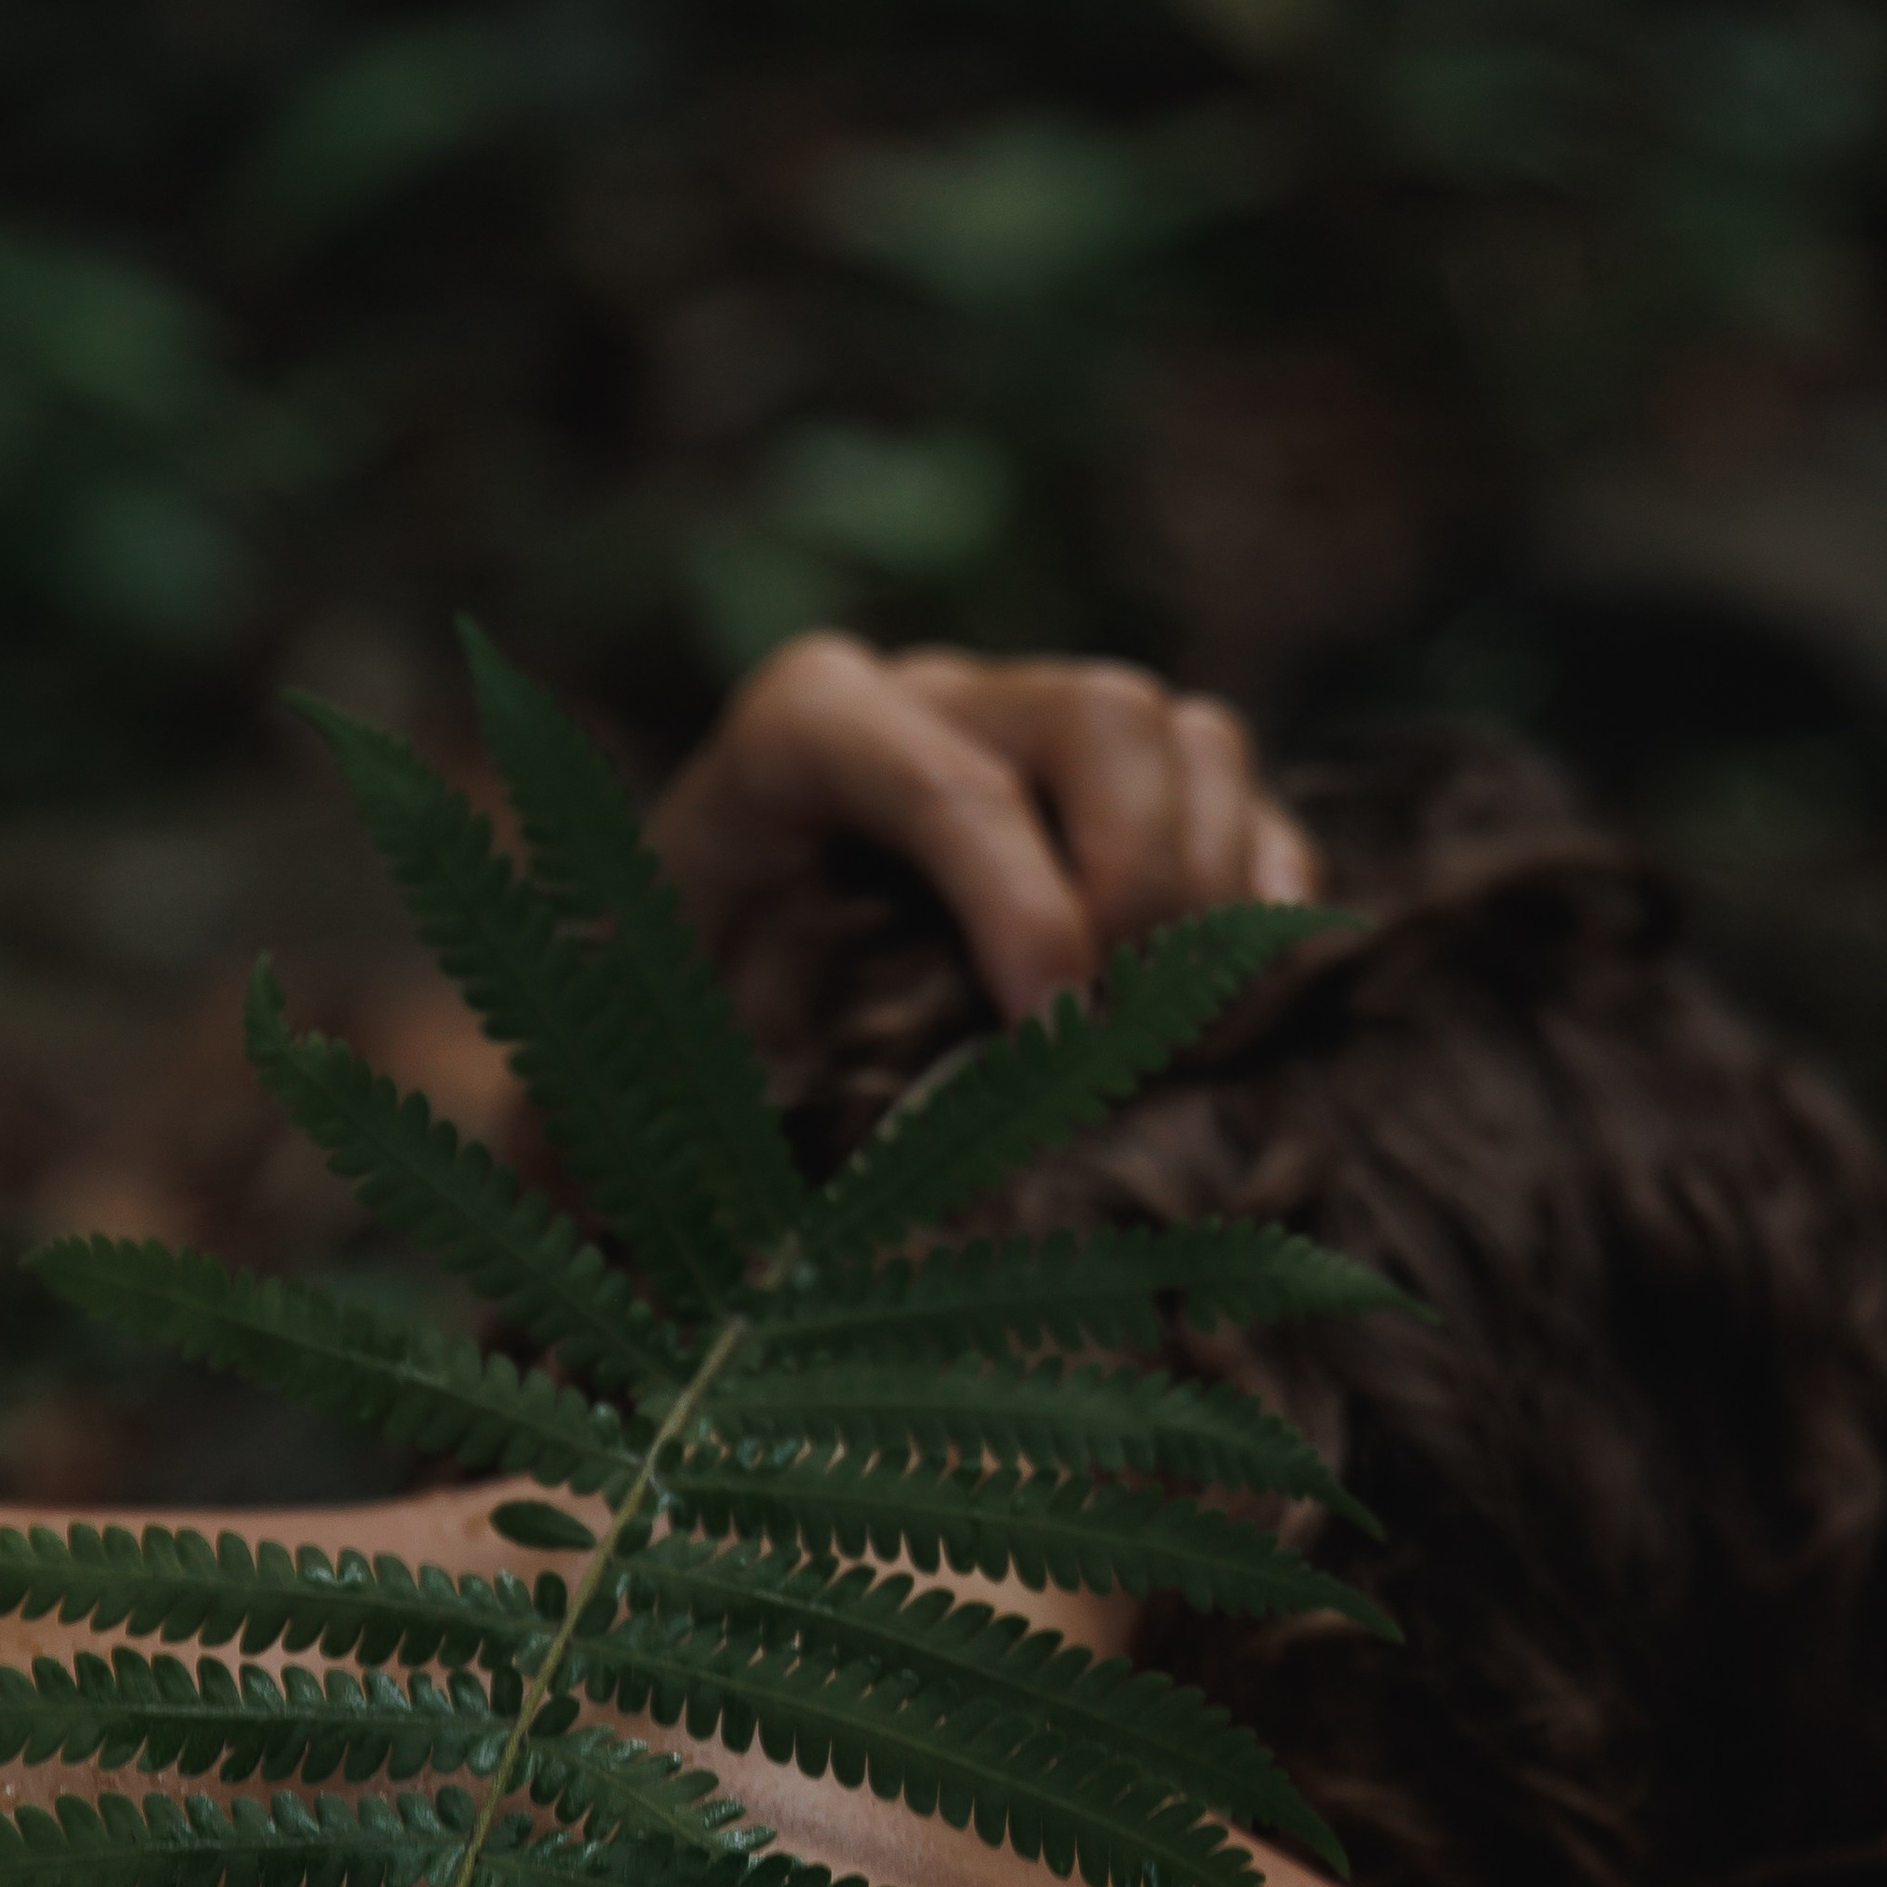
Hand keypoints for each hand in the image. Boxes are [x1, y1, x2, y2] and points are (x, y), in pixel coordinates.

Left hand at [649, 633, 1316, 1036]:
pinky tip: (1228, 1022)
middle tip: (1123, 1050)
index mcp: (793, 741)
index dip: (1010, 892)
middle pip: (1098, 713)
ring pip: (1190, 738)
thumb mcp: (619, 1064)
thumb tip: (743, 1185)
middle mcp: (933, 702)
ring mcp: (1043, 737)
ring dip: (1213, 901)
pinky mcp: (1137, 796)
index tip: (1049, 1029)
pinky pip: (1249, 804)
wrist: (699, 1050)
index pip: (926, 764)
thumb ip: (670, 1083)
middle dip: (1139, 884)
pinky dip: (1267, 910)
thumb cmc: (653, 1071)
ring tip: (1172, 1049)